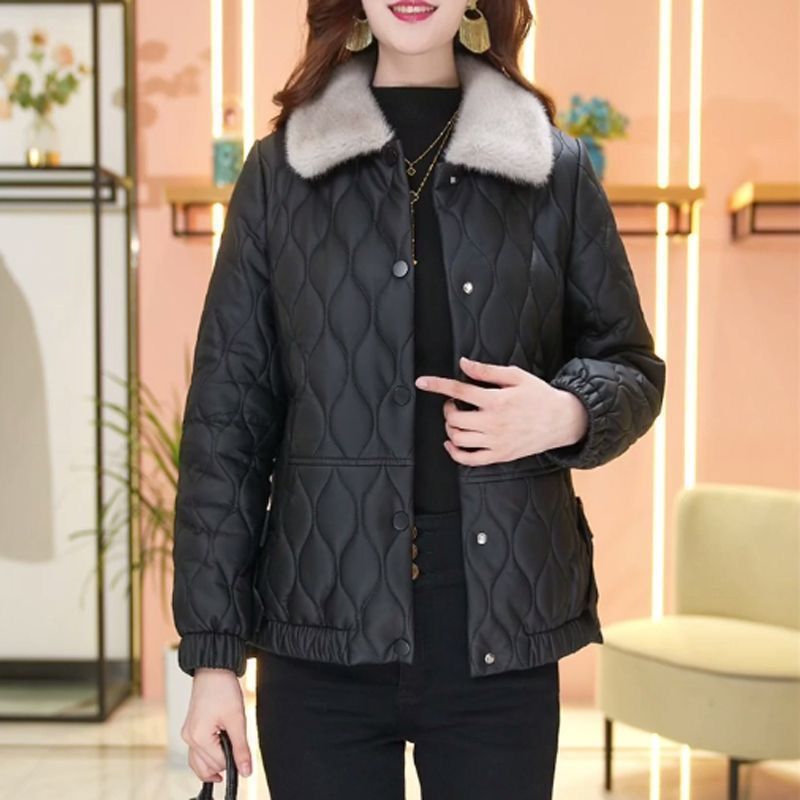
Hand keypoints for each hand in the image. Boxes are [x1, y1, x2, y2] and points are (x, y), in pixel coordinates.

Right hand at [181, 668, 252, 782]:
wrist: (213, 669)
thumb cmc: (223, 689)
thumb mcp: (237, 719)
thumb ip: (241, 748)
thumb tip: (245, 771)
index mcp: (198, 737)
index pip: (219, 764)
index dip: (234, 758)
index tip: (242, 745)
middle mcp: (189, 738)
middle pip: (208, 767)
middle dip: (224, 759)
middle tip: (236, 741)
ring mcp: (188, 734)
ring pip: (199, 763)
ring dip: (215, 762)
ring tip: (230, 750)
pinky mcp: (190, 729)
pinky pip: (196, 752)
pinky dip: (208, 756)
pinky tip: (219, 751)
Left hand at [414, 356, 588, 466]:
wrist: (562, 421)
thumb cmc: (539, 396)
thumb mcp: (516, 376)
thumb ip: (487, 371)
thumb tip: (463, 364)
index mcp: (497, 400)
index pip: (459, 391)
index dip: (437, 385)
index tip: (422, 382)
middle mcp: (494, 423)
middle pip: (454, 418)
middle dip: (447, 409)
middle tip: (454, 404)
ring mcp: (496, 442)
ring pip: (458, 439)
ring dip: (450, 428)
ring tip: (458, 420)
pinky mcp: (499, 455)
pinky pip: (469, 460)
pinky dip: (455, 452)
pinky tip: (452, 442)